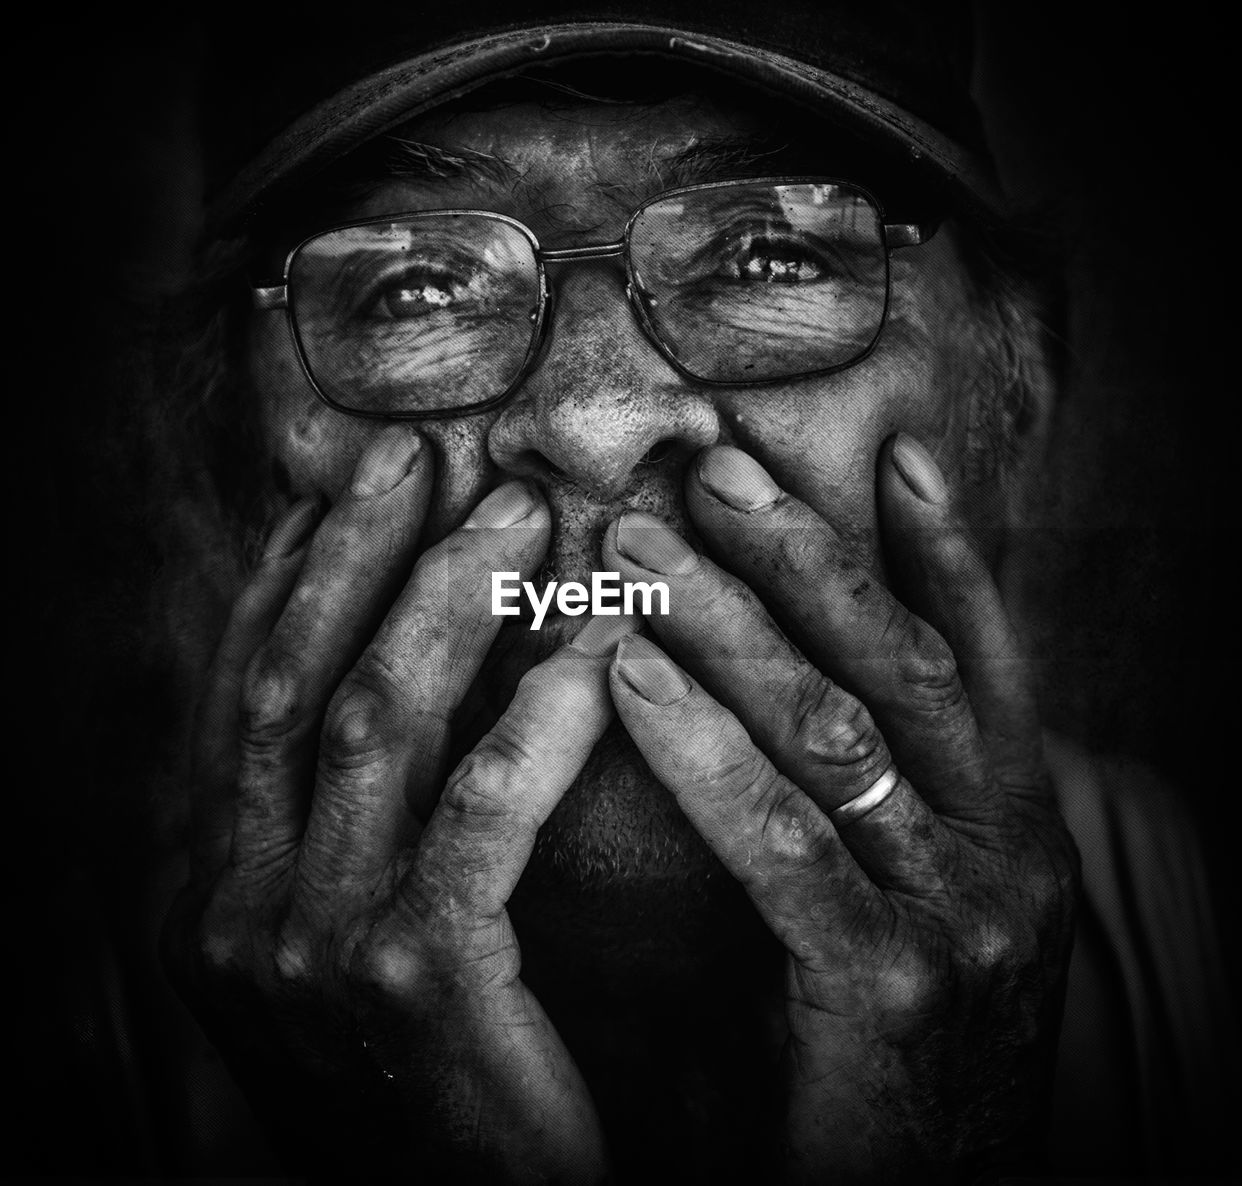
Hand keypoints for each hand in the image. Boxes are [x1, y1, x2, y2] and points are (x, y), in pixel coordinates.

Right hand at [163, 425, 617, 1181]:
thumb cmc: (427, 1075)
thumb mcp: (343, 942)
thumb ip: (342, 824)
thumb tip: (387, 670)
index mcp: (210, 888)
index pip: (245, 693)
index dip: (292, 577)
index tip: (349, 484)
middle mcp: (233, 907)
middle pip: (298, 679)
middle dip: (358, 553)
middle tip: (426, 453)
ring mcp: (311, 946)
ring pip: (380, 720)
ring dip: (452, 600)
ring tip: (522, 514)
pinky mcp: (414, 979)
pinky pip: (482, 809)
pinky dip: (539, 712)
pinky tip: (599, 643)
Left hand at [603, 438, 1078, 1183]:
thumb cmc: (886, 1053)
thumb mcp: (911, 907)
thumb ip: (880, 804)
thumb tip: (797, 675)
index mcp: (1018, 830)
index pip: (981, 658)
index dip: (944, 550)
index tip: (891, 453)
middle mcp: (1009, 857)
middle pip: (900, 665)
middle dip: (807, 555)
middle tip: (714, 468)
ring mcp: (959, 920)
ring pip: (837, 729)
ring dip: (733, 622)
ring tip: (642, 546)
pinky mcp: (888, 987)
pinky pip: (781, 840)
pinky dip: (703, 748)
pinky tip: (627, 674)